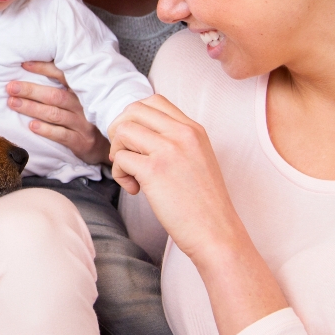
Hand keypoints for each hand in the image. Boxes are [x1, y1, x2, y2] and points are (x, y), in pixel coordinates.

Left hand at [6, 61, 110, 163]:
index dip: (43, 68)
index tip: (23, 65)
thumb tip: (31, 72)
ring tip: (13, 103)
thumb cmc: (87, 119)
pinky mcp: (82, 142)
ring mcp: (83, 124)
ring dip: (32, 108)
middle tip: (10, 87)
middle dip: (31, 90)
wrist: (111, 144)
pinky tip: (31, 126)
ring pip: (55, 114)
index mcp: (81, 91)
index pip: (62, 75)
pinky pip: (62, 135)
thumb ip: (62, 88)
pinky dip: (46, 130)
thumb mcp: (80, 100)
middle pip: (55, 95)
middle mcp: (82, 105)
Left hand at [107, 95, 237, 260]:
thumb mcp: (197, 159)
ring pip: (122, 130)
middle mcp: (182, 133)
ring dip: (118, 153)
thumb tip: (137, 133)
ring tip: (131, 174)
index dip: (135, 119)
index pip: (154, 101)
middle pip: (133, 110)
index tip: (137, 143)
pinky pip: (120, 159)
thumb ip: (175, 141)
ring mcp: (169, 150)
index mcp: (194, 129)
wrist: (216, 233)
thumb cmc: (203, 203)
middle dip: (120, 132)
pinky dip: (119, 174)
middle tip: (127, 156)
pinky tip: (135, 189)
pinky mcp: (155, 171)